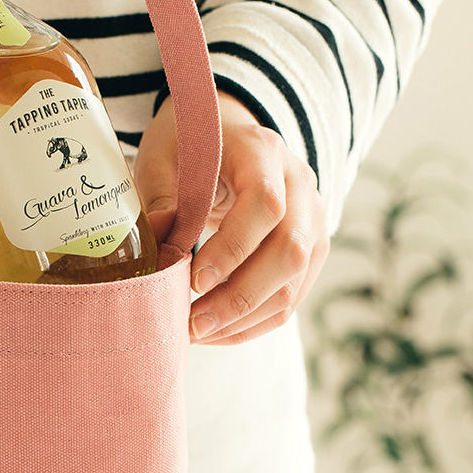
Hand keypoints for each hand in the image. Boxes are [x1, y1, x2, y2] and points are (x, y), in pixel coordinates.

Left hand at [134, 92, 329, 344]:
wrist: (229, 139)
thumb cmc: (190, 147)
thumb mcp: (164, 157)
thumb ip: (161, 199)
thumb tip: (160, 251)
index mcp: (264, 152)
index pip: (265, 205)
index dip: (232, 248)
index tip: (193, 279)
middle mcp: (300, 186)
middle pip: (288, 252)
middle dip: (239, 298)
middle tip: (193, 323)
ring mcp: (312, 221)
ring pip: (293, 284)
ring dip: (245, 319)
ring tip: (199, 332)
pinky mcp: (310, 251)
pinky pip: (290, 298)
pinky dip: (253, 323)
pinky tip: (217, 332)